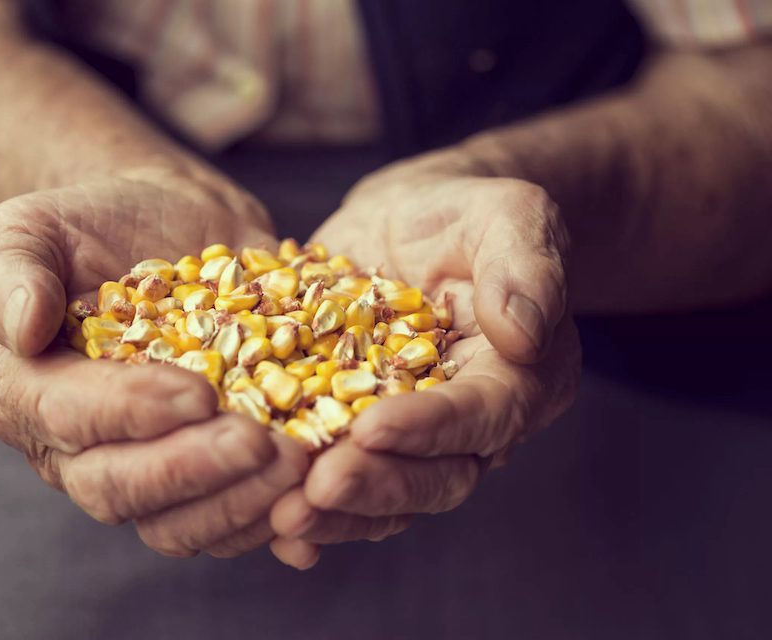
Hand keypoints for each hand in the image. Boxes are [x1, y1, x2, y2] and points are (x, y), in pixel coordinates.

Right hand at [0, 168, 307, 557]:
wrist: (169, 226)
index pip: (70, 420)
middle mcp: (75, 449)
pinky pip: (228, 518)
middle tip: (262, 446)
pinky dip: (270, 516)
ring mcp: (143, 469)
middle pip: (122, 489)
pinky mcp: (202, 475)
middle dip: (194, 472)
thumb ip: (11, 268)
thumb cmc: (94, 222)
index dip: (132, 413)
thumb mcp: (34, 225)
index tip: (198, 392)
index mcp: (25, 394)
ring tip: (301, 467)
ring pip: (178, 523)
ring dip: (240, 503)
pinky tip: (314, 499)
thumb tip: (20, 327)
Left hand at [268, 154, 581, 567]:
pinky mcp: (355, 428)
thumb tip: (524, 334)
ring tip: (281, 516)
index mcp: (520, 377)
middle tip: (316, 489)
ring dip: (336, 512)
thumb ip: (525, 267)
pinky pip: (339, 477)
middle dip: (375, 487)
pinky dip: (309, 505)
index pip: (482, 416)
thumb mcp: (508, 214)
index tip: (373, 428)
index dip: (430, 429)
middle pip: (434, 476)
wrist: (411, 217)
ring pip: (384, 494)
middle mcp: (471, 423)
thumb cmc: (466, 211)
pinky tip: (270, 526)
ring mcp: (410, 435)